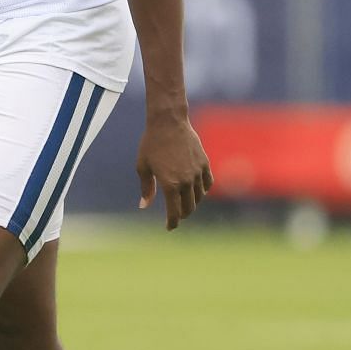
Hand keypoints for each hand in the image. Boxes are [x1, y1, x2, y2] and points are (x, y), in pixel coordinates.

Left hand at [137, 116, 211, 230]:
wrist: (168, 122)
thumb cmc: (151, 144)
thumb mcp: (143, 167)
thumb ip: (146, 188)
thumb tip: (144, 205)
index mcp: (170, 185)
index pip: (174, 212)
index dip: (172, 223)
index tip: (169, 227)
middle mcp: (186, 181)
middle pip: (189, 208)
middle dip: (182, 215)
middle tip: (176, 216)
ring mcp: (197, 173)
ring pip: (199, 197)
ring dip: (193, 203)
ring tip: (185, 202)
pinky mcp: (204, 163)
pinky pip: (207, 183)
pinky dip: (203, 190)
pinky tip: (197, 190)